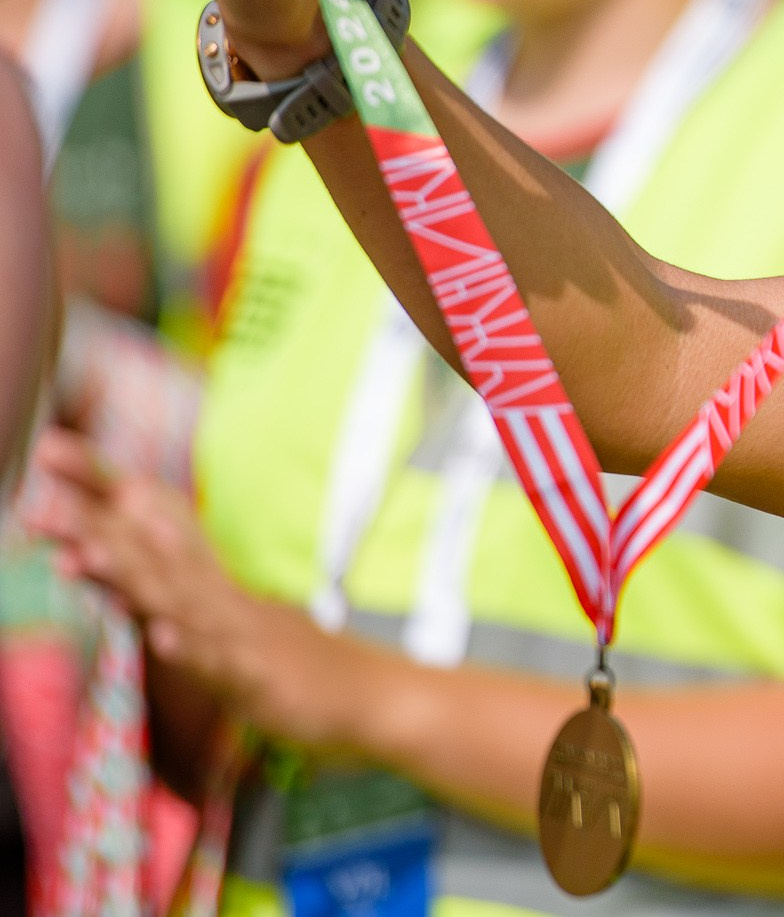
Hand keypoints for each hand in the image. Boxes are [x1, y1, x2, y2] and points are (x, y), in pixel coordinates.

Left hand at [26, 429, 378, 746]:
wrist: (378, 695)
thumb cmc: (303, 667)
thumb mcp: (238, 630)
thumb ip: (187, 606)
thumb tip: (133, 588)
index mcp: (216, 587)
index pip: (153, 533)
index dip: (103, 497)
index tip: (50, 453)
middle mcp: (226, 600)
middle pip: (156, 557)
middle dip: (98, 528)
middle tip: (41, 496)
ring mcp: (246, 636)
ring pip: (185, 602)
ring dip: (138, 577)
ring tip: (90, 553)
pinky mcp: (265, 678)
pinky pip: (224, 664)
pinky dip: (194, 649)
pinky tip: (163, 637)